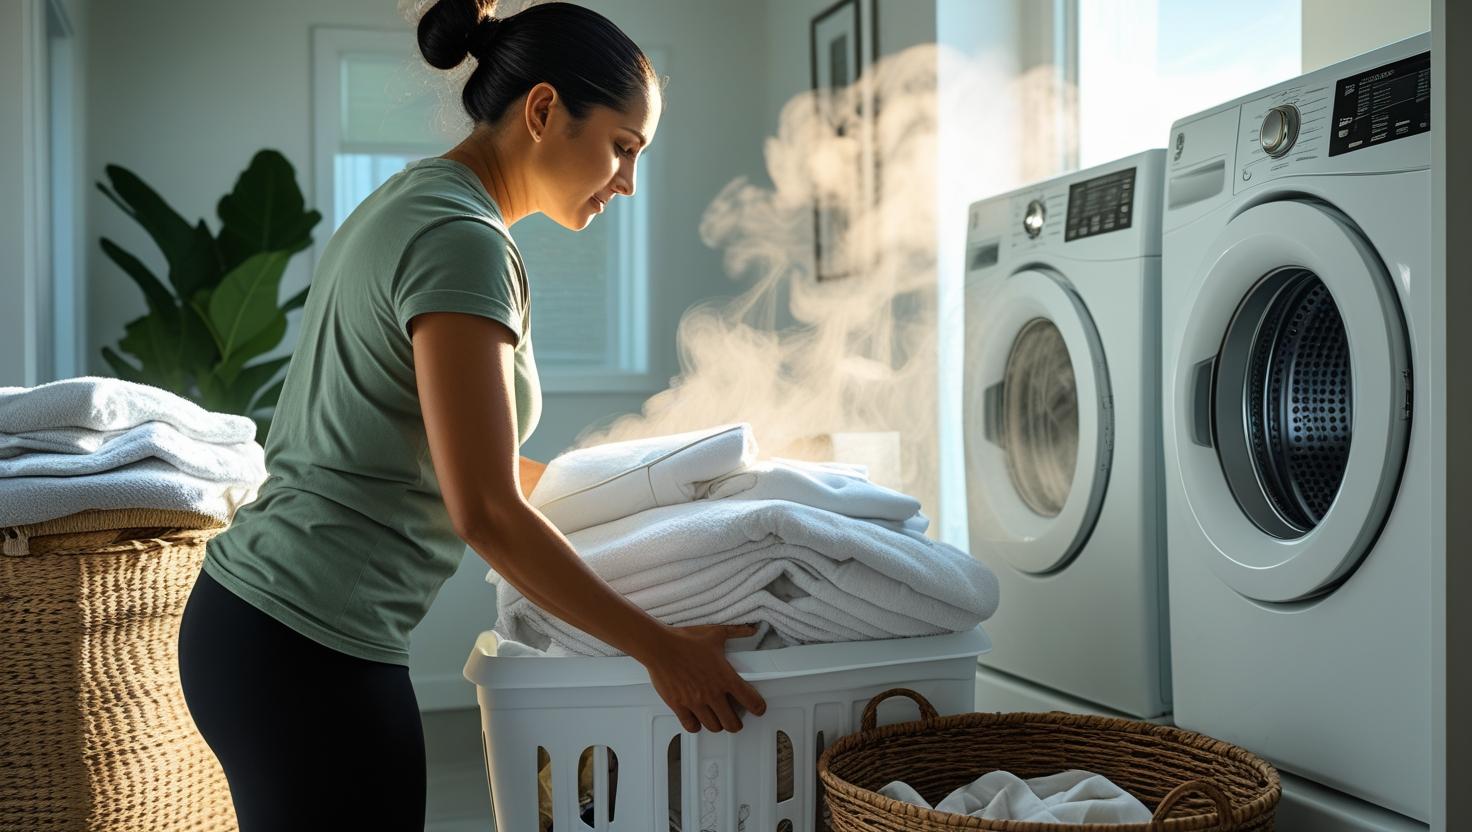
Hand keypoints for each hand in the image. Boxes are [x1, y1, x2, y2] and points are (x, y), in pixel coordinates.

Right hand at [637, 623, 767, 732]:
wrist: (660, 646)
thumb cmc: (686, 640)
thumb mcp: (716, 633)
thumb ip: (736, 631)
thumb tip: (751, 629)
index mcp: (726, 678)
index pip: (751, 701)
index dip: (758, 708)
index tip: (758, 708)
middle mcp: (713, 693)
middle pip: (733, 723)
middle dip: (736, 723)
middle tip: (735, 718)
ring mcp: (696, 702)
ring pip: (714, 727)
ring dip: (718, 725)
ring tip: (717, 719)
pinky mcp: (679, 706)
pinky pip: (691, 726)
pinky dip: (696, 726)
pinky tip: (697, 720)